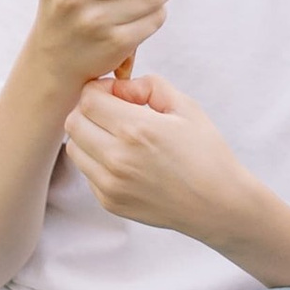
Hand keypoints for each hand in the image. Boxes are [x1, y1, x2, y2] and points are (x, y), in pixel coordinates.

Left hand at [62, 71, 250, 246]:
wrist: (216, 203)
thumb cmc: (205, 153)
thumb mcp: (186, 107)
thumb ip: (149, 86)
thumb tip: (120, 88)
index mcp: (137, 129)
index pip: (88, 99)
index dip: (99, 89)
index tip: (117, 93)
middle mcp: (117, 158)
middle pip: (73, 122)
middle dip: (89, 110)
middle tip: (114, 112)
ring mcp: (110, 184)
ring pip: (74, 148)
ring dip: (89, 136)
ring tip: (117, 136)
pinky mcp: (109, 202)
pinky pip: (87, 172)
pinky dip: (97, 160)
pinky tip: (124, 159)